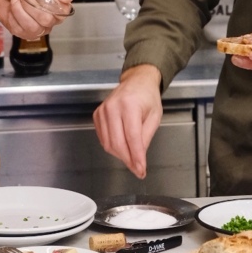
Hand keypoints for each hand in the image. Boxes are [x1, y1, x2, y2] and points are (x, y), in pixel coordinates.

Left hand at [0, 0, 73, 38]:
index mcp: (56, 6)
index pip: (63, 13)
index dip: (52, 5)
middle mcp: (49, 20)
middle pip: (47, 20)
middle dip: (32, 5)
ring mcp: (36, 28)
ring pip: (32, 27)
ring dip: (20, 11)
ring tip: (17, 1)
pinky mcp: (22, 33)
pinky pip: (19, 29)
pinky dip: (13, 15)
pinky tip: (13, 8)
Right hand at [93, 65, 162, 179]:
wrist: (136, 82)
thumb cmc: (148, 98)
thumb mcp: (154, 117)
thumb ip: (146, 138)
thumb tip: (138, 159)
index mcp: (130, 105)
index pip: (132, 137)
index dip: (136, 157)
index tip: (141, 170)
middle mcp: (113, 107)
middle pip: (117, 143)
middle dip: (128, 160)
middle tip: (137, 169)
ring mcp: (102, 111)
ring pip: (108, 143)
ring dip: (120, 155)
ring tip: (132, 157)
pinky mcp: (97, 115)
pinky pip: (102, 138)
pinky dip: (112, 146)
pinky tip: (122, 146)